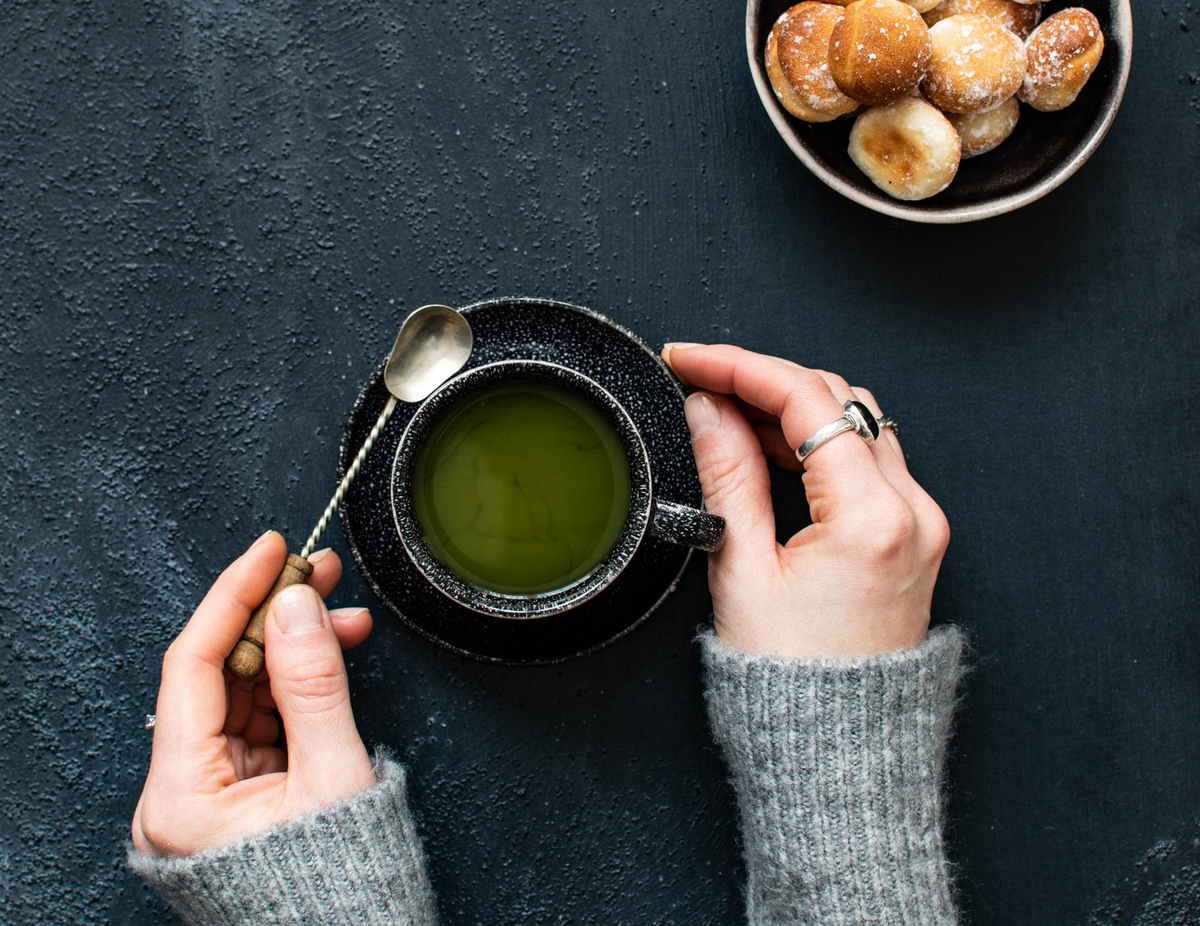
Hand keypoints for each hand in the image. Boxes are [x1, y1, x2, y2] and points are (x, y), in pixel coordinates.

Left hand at [132, 531, 377, 855]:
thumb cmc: (339, 891)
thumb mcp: (335, 777)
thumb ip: (314, 685)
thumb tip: (296, 607)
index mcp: (180, 798)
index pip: (194, 665)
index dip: (233, 595)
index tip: (271, 552)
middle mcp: (178, 796)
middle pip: (218, 675)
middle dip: (271, 618)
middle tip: (316, 572)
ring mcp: (205, 797)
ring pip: (242, 692)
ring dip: (290, 648)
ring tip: (339, 615)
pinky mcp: (233, 797)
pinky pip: (259, 720)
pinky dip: (295, 685)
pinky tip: (327, 656)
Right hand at [663, 344, 948, 658]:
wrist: (837, 749)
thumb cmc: (793, 684)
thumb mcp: (742, 571)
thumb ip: (727, 475)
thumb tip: (709, 409)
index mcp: (873, 519)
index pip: (806, 401)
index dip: (740, 367)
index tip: (693, 361)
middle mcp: (912, 513)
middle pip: (839, 401)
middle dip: (766, 381)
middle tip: (703, 385)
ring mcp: (920, 523)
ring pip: (858, 424)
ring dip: (793, 409)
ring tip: (730, 417)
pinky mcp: (913, 536)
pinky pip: (869, 460)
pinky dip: (819, 443)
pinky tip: (771, 448)